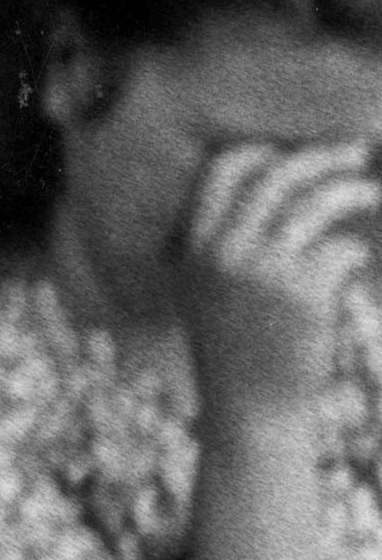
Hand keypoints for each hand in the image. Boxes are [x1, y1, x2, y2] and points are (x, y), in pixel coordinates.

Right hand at [175, 141, 371, 418]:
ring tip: (370, 193)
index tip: (296, 147)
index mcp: (195, 245)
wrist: (251, 412)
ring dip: (351, 191)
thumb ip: (223, 242)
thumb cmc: (237, 350)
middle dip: (321, 157)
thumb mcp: (207, 292)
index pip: (225, 170)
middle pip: (277, 176)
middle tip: (355, 154)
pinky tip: (352, 262)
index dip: (265, 149)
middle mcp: (224, 251)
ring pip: (314, 204)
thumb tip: (279, 187)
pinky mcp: (304, 294)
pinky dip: (354, 249)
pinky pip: (341, 249)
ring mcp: (263, 271)